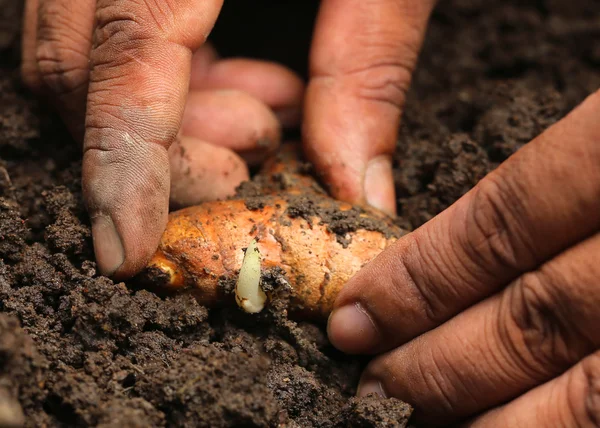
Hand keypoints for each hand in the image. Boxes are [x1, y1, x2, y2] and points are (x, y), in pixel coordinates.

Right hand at [20, 0, 435, 278]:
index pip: (123, 57)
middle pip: (78, 69)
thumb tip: (357, 189)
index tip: (127, 250)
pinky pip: (109, 31)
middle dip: (158, 153)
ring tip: (267, 114)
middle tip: (252, 161)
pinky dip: (172, 86)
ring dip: (169, 122)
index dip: (122, 165)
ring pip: (81, 57)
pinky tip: (246, 79)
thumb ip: (369, 67)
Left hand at [327, 90, 599, 425]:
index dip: (416, 284)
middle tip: (376, 389)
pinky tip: (511, 416)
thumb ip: (407, 66)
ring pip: (596, 387)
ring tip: (423, 417)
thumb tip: (352, 183)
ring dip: (504, 418)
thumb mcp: (501, 9)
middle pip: (542, 319)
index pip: (503, 226)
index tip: (352, 323)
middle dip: (441, 365)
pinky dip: (565, 414)